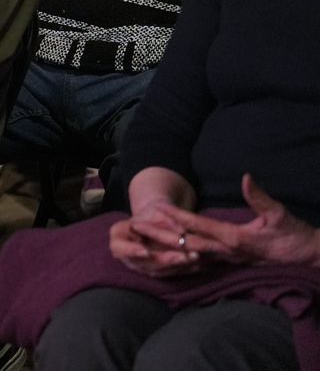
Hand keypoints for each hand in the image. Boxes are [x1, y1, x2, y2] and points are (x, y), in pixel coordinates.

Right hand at [111, 198, 203, 278]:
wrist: (157, 220)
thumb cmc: (154, 212)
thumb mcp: (159, 211)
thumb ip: (167, 221)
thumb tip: (182, 234)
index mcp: (119, 235)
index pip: (119, 247)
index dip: (131, 250)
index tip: (145, 251)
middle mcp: (127, 254)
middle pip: (142, 262)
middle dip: (164, 260)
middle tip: (181, 257)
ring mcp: (141, 265)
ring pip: (157, 270)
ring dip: (177, 266)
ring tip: (194, 258)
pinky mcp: (156, 271)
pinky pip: (169, 273)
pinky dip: (183, 269)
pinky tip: (198, 263)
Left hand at [154, 175, 319, 268]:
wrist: (308, 260)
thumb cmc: (294, 236)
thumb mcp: (279, 214)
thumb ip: (260, 197)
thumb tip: (246, 177)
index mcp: (234, 238)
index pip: (199, 226)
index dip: (177, 217)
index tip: (157, 209)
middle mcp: (226, 252)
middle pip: (187, 243)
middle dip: (162, 235)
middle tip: (138, 227)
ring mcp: (228, 260)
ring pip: (192, 253)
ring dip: (169, 246)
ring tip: (146, 239)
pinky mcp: (231, 264)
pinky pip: (202, 261)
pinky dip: (184, 255)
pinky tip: (170, 252)